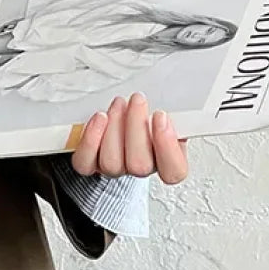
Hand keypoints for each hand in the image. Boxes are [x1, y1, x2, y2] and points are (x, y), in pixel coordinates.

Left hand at [71, 92, 188, 183]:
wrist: (121, 123)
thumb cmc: (148, 117)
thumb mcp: (171, 113)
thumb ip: (178, 113)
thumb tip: (183, 98)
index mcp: (166, 161)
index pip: (173, 171)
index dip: (167, 146)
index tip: (161, 116)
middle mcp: (140, 168)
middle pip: (139, 165)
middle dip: (136, 126)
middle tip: (137, 99)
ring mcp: (114, 169)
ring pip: (112, 163)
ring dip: (115, 127)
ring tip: (118, 103)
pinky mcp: (90, 164)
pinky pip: (86, 162)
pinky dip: (91, 139)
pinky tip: (99, 118)